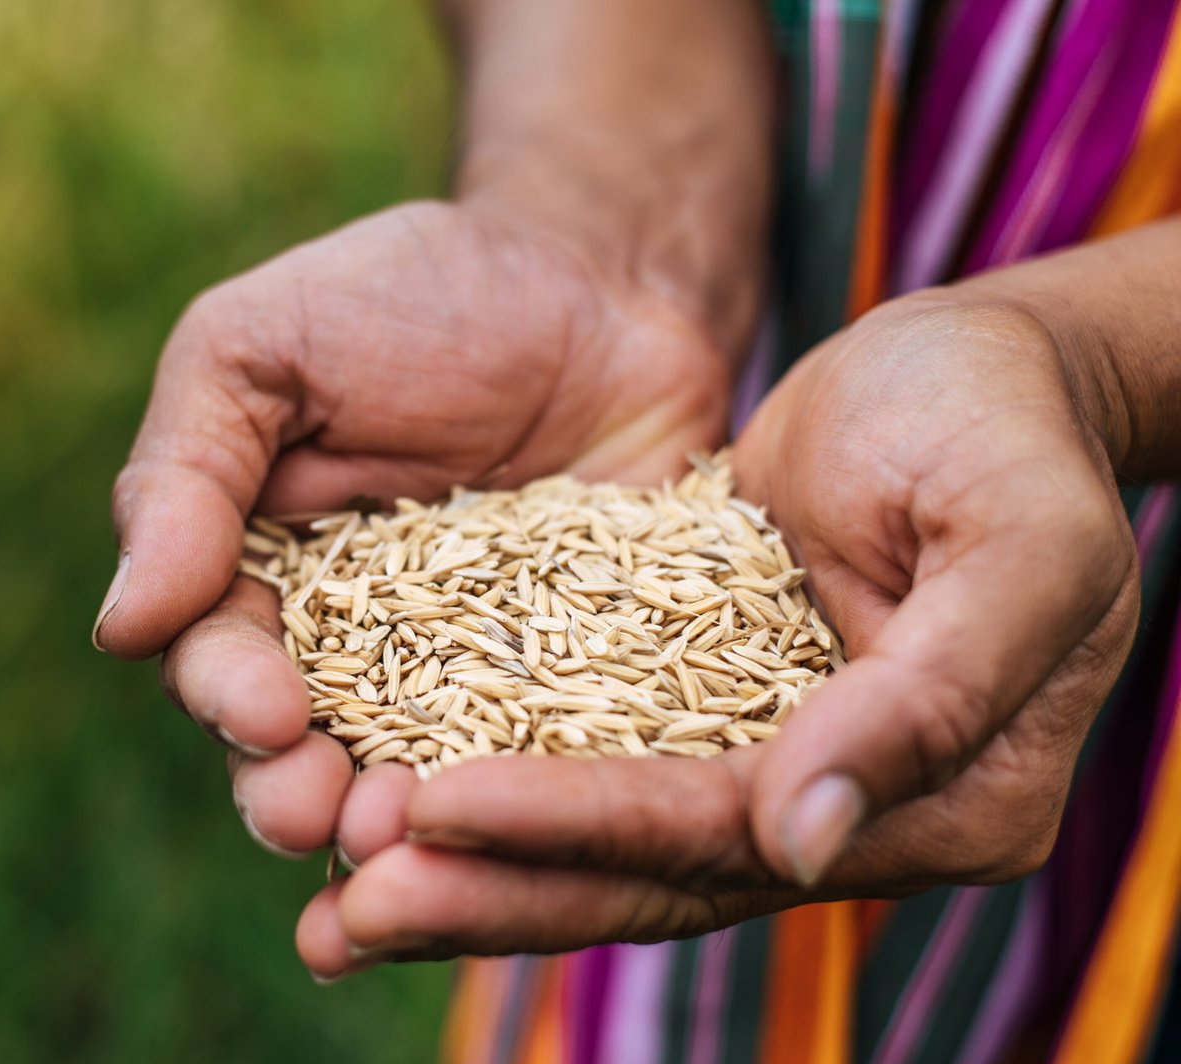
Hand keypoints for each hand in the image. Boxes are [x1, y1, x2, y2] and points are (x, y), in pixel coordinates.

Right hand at [93, 199, 739, 858]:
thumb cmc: (412, 297)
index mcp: (255, 567)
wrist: (599, 279)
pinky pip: (535, 755)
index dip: (227, 695)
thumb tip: (121, 625)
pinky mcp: (565, 682)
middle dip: (291, 792)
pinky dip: (518, 796)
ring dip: (393, 820)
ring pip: (404, 775)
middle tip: (317, 810)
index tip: (267, 712)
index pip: (213, 657)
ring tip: (406, 832)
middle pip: (296, 747)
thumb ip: (186, 474)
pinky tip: (519, 820)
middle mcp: (348, 641)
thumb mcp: (263, 348)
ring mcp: (460, 672)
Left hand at [291, 291, 1139, 978]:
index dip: (581, 827)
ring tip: (333, 897)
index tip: (432, 808)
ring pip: (609, 843)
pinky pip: (594, 767)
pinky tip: (392, 799)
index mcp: (952, 800)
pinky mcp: (710, 716)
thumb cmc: (1004, 424)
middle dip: (495, 888)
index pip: (733, 834)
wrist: (969, 370)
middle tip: (343, 913)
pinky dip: (500, 792)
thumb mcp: (1018, 535)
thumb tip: (800, 840)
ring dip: (476, 869)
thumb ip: (931, 695)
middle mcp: (851, 815)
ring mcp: (775, 771)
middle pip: (653, 873)